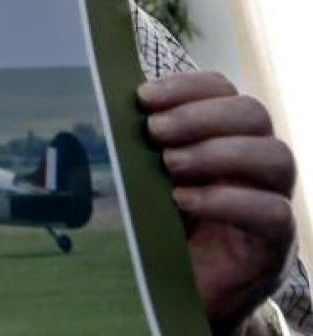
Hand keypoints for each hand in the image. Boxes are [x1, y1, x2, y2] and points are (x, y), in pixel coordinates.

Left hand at [138, 71, 295, 333]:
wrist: (180, 293)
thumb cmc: (161, 227)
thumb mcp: (146, 178)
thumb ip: (140, 146)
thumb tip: (104, 111)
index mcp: (225, 136)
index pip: (223, 90)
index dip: (186, 87)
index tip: (142, 98)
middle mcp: (255, 163)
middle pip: (253, 114)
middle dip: (198, 115)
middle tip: (154, 131)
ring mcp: (272, 200)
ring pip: (275, 156)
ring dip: (217, 152)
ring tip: (169, 164)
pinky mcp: (273, 243)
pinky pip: (271, 211)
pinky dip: (225, 201)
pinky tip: (183, 200)